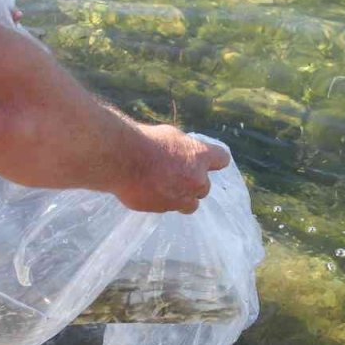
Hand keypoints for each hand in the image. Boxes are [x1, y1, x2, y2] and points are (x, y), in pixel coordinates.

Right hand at [112, 124, 231, 214]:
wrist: (122, 158)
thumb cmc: (145, 141)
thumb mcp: (170, 136)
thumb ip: (183, 149)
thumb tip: (183, 154)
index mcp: (201, 156)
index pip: (222, 159)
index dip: (214, 161)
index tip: (207, 162)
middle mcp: (196, 180)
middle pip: (205, 187)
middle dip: (193, 183)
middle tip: (175, 175)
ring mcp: (181, 197)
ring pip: (190, 204)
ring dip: (181, 198)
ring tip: (163, 188)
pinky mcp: (164, 208)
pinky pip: (168, 208)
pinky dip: (161, 201)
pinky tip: (147, 191)